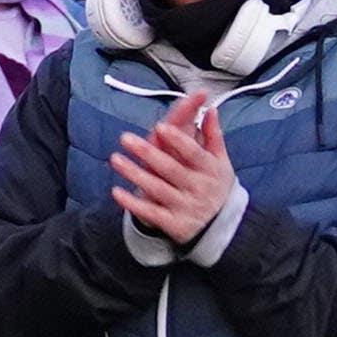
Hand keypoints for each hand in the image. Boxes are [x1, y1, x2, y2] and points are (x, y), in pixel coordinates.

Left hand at [107, 88, 233, 245]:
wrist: (221, 227)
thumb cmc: (216, 186)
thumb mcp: (220, 161)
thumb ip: (213, 135)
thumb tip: (211, 109)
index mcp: (210, 169)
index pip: (193, 153)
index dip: (178, 140)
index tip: (160, 127)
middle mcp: (198, 188)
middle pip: (170, 168)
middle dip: (148, 153)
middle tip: (126, 138)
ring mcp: (185, 207)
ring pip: (157, 188)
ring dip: (134, 174)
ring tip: (115, 159)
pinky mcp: (174, 224)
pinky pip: (150, 213)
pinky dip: (133, 203)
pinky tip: (116, 191)